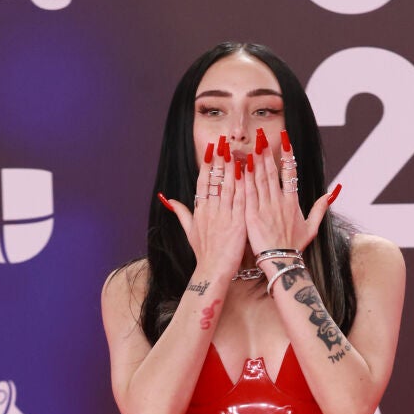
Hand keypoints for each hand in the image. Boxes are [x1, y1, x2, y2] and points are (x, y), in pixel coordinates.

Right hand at [159, 137, 246, 278]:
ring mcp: (223, 216)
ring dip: (231, 167)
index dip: (207, 164)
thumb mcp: (189, 231)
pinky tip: (246, 172)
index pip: (203, 181)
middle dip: (219, 159)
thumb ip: (181, 213)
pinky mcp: (237, 223)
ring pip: (227, 186)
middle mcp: (210, 210)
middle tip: (223, 141)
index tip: (211, 149)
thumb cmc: (203, 253)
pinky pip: (240, 200)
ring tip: (235, 150)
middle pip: (215, 180)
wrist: (212, 271)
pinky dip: (243, 186)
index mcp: (200, 210)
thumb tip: (167, 199)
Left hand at [243, 129, 338, 254]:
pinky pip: (247, 193)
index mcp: (292, 202)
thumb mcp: (312, 227)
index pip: (290, 172)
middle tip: (261, 134)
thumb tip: (335, 190)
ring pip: (258, 179)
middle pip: (271, 171)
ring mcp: (264, 207)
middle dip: (266, 151)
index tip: (284, 139)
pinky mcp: (251, 215)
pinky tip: (239, 166)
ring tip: (251, 143)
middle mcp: (278, 201)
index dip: (287, 155)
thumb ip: (321, 207)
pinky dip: (243, 179)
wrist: (281, 262)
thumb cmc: (295, 246)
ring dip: (254, 160)